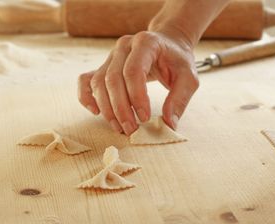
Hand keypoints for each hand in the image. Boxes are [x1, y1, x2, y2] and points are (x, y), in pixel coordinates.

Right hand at [77, 30, 198, 134]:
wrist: (168, 45)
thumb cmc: (177, 61)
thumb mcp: (188, 77)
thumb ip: (180, 99)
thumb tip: (169, 125)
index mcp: (146, 43)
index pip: (133, 71)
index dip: (136, 97)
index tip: (145, 118)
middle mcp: (124, 47)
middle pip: (113, 79)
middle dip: (120, 109)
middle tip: (131, 129)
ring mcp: (111, 56)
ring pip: (98, 82)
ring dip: (107, 109)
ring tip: (120, 127)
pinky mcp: (104, 66)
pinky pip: (86, 80)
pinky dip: (86, 97)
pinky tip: (96, 112)